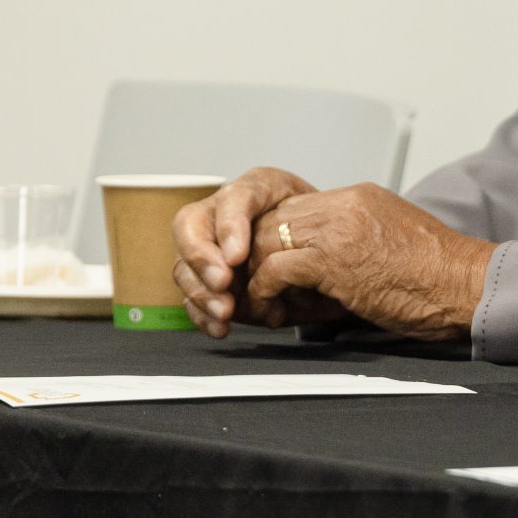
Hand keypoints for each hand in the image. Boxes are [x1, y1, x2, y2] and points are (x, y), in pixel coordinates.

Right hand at [173, 166, 341, 337]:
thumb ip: (307, 237)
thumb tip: (287, 268)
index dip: (230, 226)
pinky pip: (191, 295)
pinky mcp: (206, 279)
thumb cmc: (329, 234)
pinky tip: (220, 327)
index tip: (238, 256)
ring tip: (226, 311)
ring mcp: (209, 246)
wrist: (332, 255)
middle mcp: (224, 213)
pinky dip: (203, 314)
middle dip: (203, 257)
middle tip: (224, 282)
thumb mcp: (328, 226)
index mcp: (257, 191)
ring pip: (185, 263)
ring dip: (201, 291)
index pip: (234, 198)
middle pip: (191, 225)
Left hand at [244, 184, 493, 341]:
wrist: (465, 285)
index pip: (295, 207)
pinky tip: (273, 307)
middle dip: (257, 255)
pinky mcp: (334, 259)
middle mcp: (346, 205)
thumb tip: (318, 271)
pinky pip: (277, 268)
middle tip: (253, 285)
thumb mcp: (391, 241)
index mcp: (360, 197)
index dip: (276, 238)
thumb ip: (354, 242)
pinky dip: (266, 290)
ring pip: (268, 240)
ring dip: (256, 274)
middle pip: (275, 219)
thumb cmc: (437, 277)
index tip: (270, 266)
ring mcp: (339, 229)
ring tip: (259, 301)